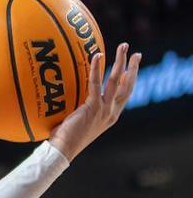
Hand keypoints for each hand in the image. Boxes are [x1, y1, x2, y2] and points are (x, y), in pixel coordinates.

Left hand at [47, 42, 140, 161]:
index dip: (131, 80)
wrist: (62, 150)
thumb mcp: (80, 120)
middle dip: (133, 67)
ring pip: (117, 81)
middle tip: (135, 53)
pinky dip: (97, 69)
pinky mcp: (93, 108)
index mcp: (111, 116)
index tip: (133, 67)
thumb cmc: (65, 138)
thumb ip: (83, 108)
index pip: (126, 94)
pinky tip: (98, 56)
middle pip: (128, 86)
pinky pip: (96, 84)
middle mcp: (111, 112)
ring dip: (121, 62)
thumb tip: (74, 93)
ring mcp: (104, 110)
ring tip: (123, 46)